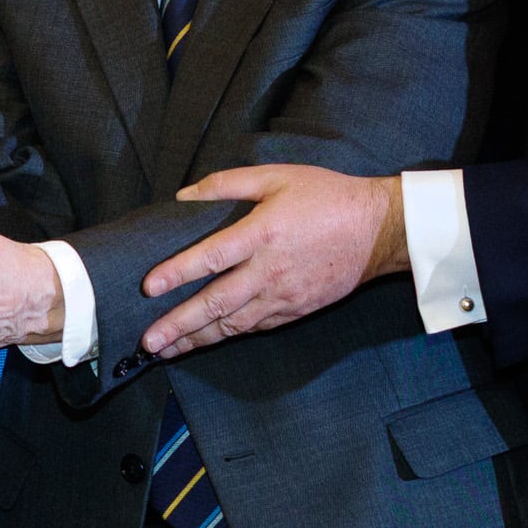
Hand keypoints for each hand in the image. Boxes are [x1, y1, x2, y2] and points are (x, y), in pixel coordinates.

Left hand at [139, 165, 406, 356]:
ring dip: (198, 339)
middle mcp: (269, 271)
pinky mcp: (297, 310)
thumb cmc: (326, 197)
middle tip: (148, 341)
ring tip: (167, 351)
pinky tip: (209, 341)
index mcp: (261, 234)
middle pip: (216, 304)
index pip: (210, 258)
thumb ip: (227, 184)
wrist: (379, 230)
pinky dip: (230, 336)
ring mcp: (284, 296)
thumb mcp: (276, 176)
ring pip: (234, 324)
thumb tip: (184, 196)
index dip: (177, 273)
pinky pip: (257, 328)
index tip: (148, 288)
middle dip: (179, 324)